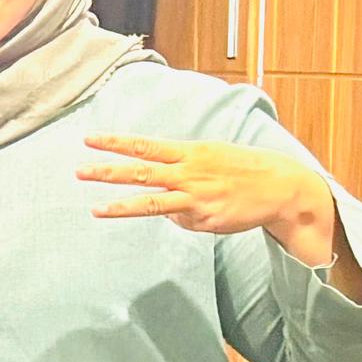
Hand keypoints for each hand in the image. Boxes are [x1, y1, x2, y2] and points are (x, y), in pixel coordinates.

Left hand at [79, 135, 345, 257]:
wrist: (281, 188)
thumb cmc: (243, 170)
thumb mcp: (211, 157)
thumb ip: (183, 169)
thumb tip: (164, 194)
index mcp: (190, 152)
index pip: (146, 145)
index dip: (116, 142)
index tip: (89, 140)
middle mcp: (189, 173)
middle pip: (141, 171)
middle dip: (108, 171)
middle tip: (79, 170)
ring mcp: (196, 197)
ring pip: (153, 202)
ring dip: (122, 206)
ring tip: (95, 209)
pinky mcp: (204, 219)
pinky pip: (182, 221)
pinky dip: (184, 219)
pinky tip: (205, 214)